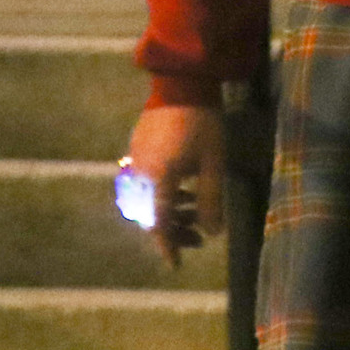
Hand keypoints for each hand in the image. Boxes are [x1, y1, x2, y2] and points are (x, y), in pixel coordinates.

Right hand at [124, 105, 224, 266]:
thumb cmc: (204, 123)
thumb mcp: (214, 162)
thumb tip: (213, 233)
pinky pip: (144, 185)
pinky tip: (185, 192)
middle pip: (151, 216)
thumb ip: (212, 199)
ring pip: (148, 201)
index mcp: (158, 180)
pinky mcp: (135, 153)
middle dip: (174, 231)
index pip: (160, 224)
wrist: (181, 85)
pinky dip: (163, 196)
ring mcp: (134, 164)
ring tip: (197, 214)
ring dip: (171, 212)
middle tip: (198, 239)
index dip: (169, 246)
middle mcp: (139, 176)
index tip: (177, 264)